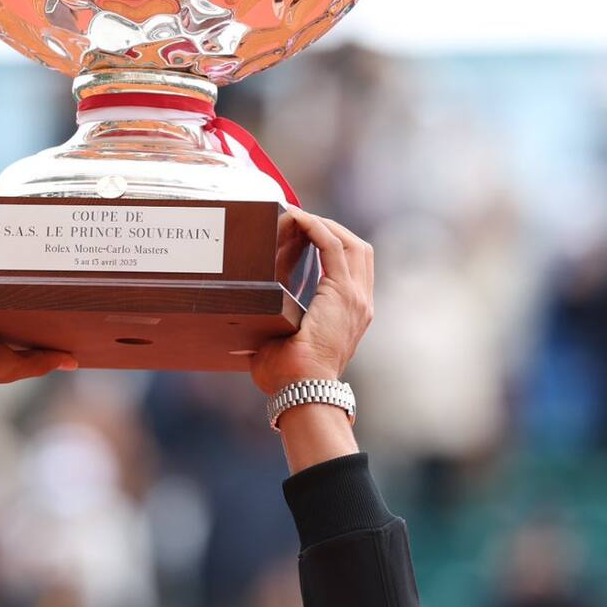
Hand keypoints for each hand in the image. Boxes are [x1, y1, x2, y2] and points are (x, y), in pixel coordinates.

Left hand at [249, 208, 373, 397]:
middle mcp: (361, 303)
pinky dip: (317, 229)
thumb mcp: (286, 341)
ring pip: (351, 244)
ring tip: (301, 216)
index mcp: (352, 315)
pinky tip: (299, 219)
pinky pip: (334, 247)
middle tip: (305, 221)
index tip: (309, 235)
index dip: (335, 246)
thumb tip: (246, 317)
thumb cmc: (289, 377)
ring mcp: (356, 298)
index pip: (355, 268)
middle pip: (359, 250)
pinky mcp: (343, 294)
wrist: (302, 390)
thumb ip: (277, 324)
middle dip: (334, 229)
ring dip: (326, 225)